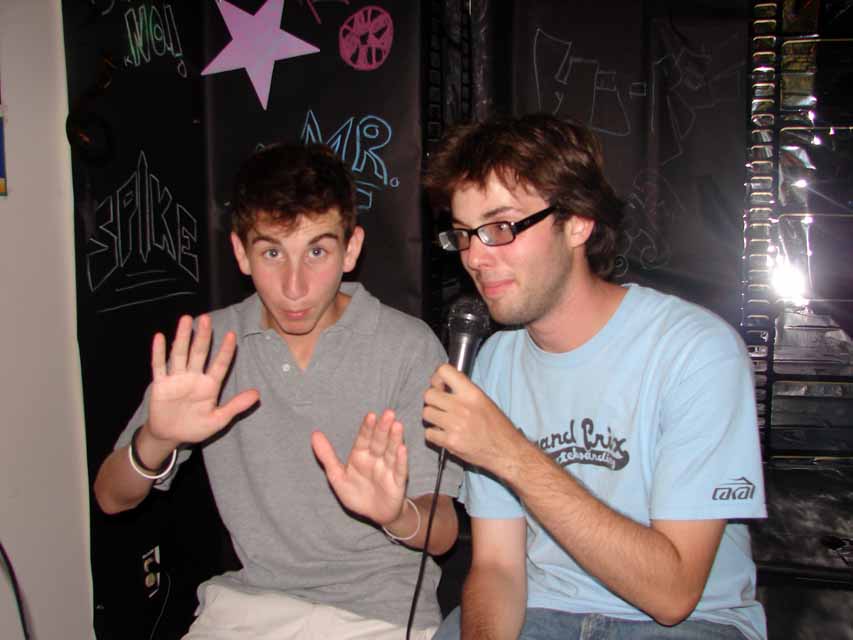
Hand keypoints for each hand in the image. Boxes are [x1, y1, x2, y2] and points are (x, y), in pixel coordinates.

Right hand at [146, 314, 259, 446]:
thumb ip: (236, 406)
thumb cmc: (196, 426)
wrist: (170, 435)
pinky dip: (159, 352)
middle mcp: (194, 377)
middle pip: (199, 353)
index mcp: (210, 385)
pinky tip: (159, 337)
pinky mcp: (161, 384)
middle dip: (203, 336)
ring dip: (182, 337)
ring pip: (180, 354)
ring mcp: (177, 379)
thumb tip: (257, 394)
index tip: (232, 335)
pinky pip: (159, 366)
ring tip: (186, 319)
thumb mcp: (218, 419)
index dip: (226, 351)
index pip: (220, 364)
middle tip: (207, 318)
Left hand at [311, 410, 407, 525]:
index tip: (371, 415)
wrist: (375, 514)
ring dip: (394, 439)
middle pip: (379, 441)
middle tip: (388, 414)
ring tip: (397, 426)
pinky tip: (402, 449)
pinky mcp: (397, 482)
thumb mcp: (337, 476)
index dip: (367, 428)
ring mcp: (388, 469)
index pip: (364, 438)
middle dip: (383, 428)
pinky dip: (400, 460)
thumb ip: (326, 456)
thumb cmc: (356, 493)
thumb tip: (314, 434)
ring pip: (391, 452)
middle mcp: (376, 459)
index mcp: (361, 455)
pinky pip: (399, 470)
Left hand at [422, 364, 529, 476]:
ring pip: (426, 413)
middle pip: (429, 394)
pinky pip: (429, 433)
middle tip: (439, 405)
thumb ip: (464, 392)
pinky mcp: (450, 442)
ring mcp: (454, 425)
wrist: (506, 451)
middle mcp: (462, 407)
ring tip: (443, 420)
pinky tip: (444, 434)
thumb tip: (444, 386)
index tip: (439, 385)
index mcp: (472, 394)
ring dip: (432, 417)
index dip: (437, 378)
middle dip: (432, 399)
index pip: (444, 371)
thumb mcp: (485, 401)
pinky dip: (434, 434)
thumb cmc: (498, 427)